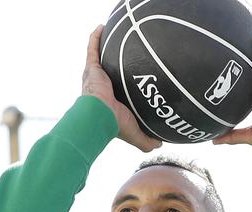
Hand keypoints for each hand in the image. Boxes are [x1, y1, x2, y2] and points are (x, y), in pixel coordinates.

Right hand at [82, 26, 161, 152]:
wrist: (99, 117)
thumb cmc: (115, 125)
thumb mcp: (135, 134)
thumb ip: (147, 140)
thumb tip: (160, 144)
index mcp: (110, 102)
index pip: (118, 91)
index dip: (123, 85)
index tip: (133, 78)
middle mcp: (102, 88)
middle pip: (108, 72)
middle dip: (112, 64)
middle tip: (125, 55)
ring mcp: (95, 77)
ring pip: (99, 58)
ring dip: (103, 47)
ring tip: (112, 36)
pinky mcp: (91, 69)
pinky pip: (92, 49)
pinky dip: (95, 38)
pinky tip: (101, 27)